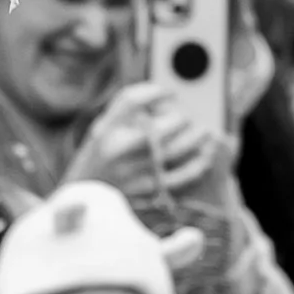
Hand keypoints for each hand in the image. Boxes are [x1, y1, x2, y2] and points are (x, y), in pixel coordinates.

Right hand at [75, 76, 233, 210]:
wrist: (87, 201)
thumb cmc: (98, 160)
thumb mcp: (101, 131)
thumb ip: (124, 110)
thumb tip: (159, 93)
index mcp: (106, 131)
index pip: (132, 100)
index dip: (155, 91)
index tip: (168, 93)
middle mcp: (122, 149)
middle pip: (164, 122)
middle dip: (182, 117)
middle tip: (187, 117)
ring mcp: (139, 170)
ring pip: (180, 147)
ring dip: (198, 136)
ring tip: (205, 132)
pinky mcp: (153, 190)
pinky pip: (185, 174)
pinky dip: (199, 162)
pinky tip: (205, 154)